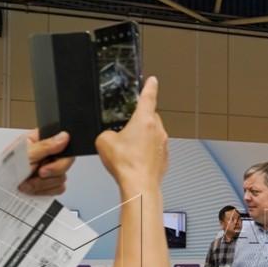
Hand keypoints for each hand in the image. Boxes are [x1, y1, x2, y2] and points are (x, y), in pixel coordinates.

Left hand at [18, 130, 73, 195]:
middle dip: (52, 171)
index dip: (60, 151)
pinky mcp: (50, 184)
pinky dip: (46, 191)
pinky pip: (59, 188)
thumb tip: (64, 136)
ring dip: (44, 183)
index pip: (62, 141)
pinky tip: (33, 188)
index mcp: (40, 141)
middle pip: (66, 161)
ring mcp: (49, 170)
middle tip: (39, 173)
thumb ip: (45, 146)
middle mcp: (46, 155)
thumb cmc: (5, 170)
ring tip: (28, 183)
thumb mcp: (25, 155)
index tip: (48, 159)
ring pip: (62, 176)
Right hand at [95, 76, 168, 190]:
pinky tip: (133, 160)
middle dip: (138, 120)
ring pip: (152, 134)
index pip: (148, 96)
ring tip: (127, 150)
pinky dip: (145, 152)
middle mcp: (157, 130)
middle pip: (149, 117)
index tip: (152, 80)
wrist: (140, 186)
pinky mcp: (163, 158)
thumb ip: (106, 133)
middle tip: (126, 130)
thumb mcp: (104, 141)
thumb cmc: (127, 165)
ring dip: (141, 138)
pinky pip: (154, 149)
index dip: (149, 86)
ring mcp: (162, 144)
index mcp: (144, 120)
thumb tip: (109, 137)